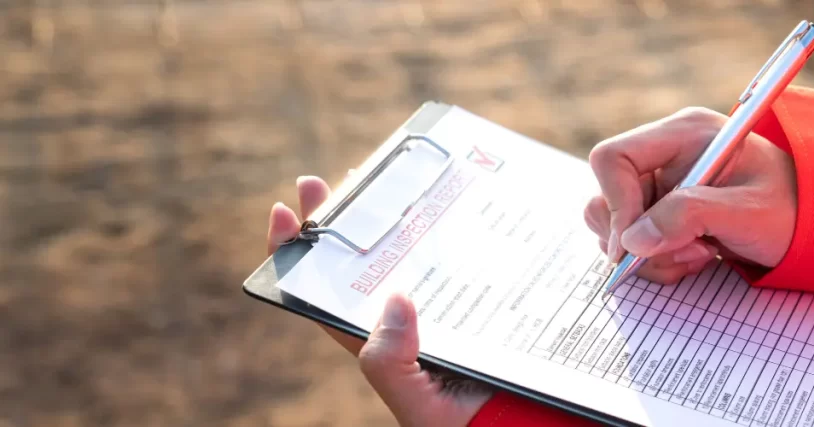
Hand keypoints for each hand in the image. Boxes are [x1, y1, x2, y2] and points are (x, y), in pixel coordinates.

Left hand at [266, 176, 491, 425]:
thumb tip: (395, 298)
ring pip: (405, 251)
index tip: (284, 213)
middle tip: (322, 183)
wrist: (522, 425)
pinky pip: (455, 257)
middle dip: (337, 221)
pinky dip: (448, 228)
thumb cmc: (463, 424)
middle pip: (358, 262)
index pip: (322, 294)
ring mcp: (436, 303)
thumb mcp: (418, 406)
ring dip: (389, 215)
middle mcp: (401, 318)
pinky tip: (447, 201)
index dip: (296, 256)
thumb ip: (391, 364)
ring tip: (375, 179)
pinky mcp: (473, 296)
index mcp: (375, 342)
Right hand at [585, 107, 796, 284]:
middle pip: (606, 197)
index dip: (616, 203)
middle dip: (636, 239)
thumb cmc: (794, 208)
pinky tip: (697, 256)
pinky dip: (659, 261)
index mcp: (682, 134)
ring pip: (617, 228)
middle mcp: (663, 155)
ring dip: (651, 255)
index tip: (634, 245)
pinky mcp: (662, 212)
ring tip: (699, 254)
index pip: (613, 159)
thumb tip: (632, 241)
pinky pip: (633, 244)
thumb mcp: (748, 214)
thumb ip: (690, 217)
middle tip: (684, 252)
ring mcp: (660, 185)